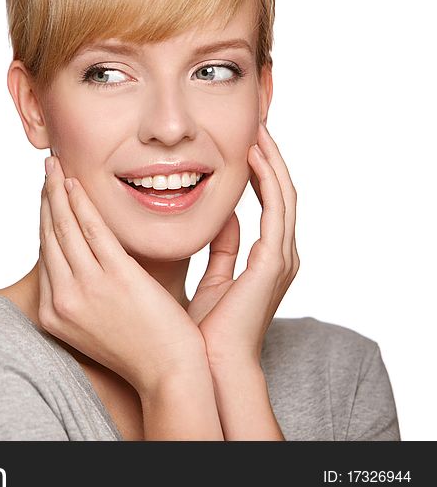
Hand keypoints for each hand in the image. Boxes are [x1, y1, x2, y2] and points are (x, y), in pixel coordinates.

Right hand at [39, 155, 208, 392]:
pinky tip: (76, 183)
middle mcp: (62, 299)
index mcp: (53, 313)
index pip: (46, 255)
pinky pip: (92, 230)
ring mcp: (87, 288)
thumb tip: (84, 262)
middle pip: (49, 236)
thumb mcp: (94, 326)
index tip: (47, 195)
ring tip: (57, 166)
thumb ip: (84, 294)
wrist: (169, 375)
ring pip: (65, 227)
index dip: (44, 219)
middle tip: (48, 170)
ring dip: (58, 191)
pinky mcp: (115, 277)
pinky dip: (82, 203)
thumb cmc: (140, 351)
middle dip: (46, 198)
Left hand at [187, 122, 299, 366]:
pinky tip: (254, 155)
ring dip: (272, 159)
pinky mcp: (273, 262)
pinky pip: (276, 209)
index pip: (270, 201)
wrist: (207, 365)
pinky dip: (268, 179)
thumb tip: (222, 216)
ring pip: (284, 194)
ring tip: (258, 127)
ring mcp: (282, 258)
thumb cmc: (203, 330)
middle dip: (270, 155)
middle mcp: (282, 255)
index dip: (260, 169)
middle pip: (282, 191)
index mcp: (268, 259)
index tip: (244, 141)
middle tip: (257, 121)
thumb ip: (221, 248)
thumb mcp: (212, 279)